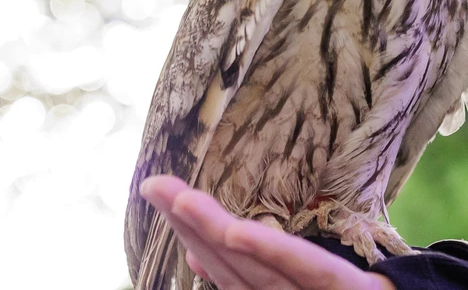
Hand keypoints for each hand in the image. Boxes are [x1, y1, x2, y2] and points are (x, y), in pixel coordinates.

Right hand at [140, 176, 394, 289]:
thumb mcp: (312, 282)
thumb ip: (266, 271)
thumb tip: (212, 249)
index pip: (230, 271)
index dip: (194, 237)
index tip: (165, 201)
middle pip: (234, 267)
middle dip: (191, 227)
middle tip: (155, 187)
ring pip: (256, 270)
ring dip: (212, 233)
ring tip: (177, 199)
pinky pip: (307, 271)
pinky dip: (268, 252)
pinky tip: (234, 230)